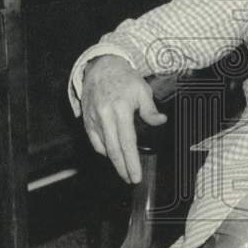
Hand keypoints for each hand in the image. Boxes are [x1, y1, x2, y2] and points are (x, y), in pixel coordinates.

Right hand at [79, 55, 166, 182]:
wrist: (101, 67)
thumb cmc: (124, 79)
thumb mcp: (142, 90)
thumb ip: (150, 110)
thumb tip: (160, 122)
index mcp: (120, 110)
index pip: (127, 142)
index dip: (131, 162)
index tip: (135, 176)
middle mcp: (105, 116)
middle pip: (113, 150)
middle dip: (122, 168)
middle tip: (131, 179)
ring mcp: (93, 119)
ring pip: (103, 148)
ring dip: (114, 161)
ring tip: (124, 170)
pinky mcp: (87, 120)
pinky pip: (94, 141)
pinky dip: (103, 150)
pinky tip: (112, 154)